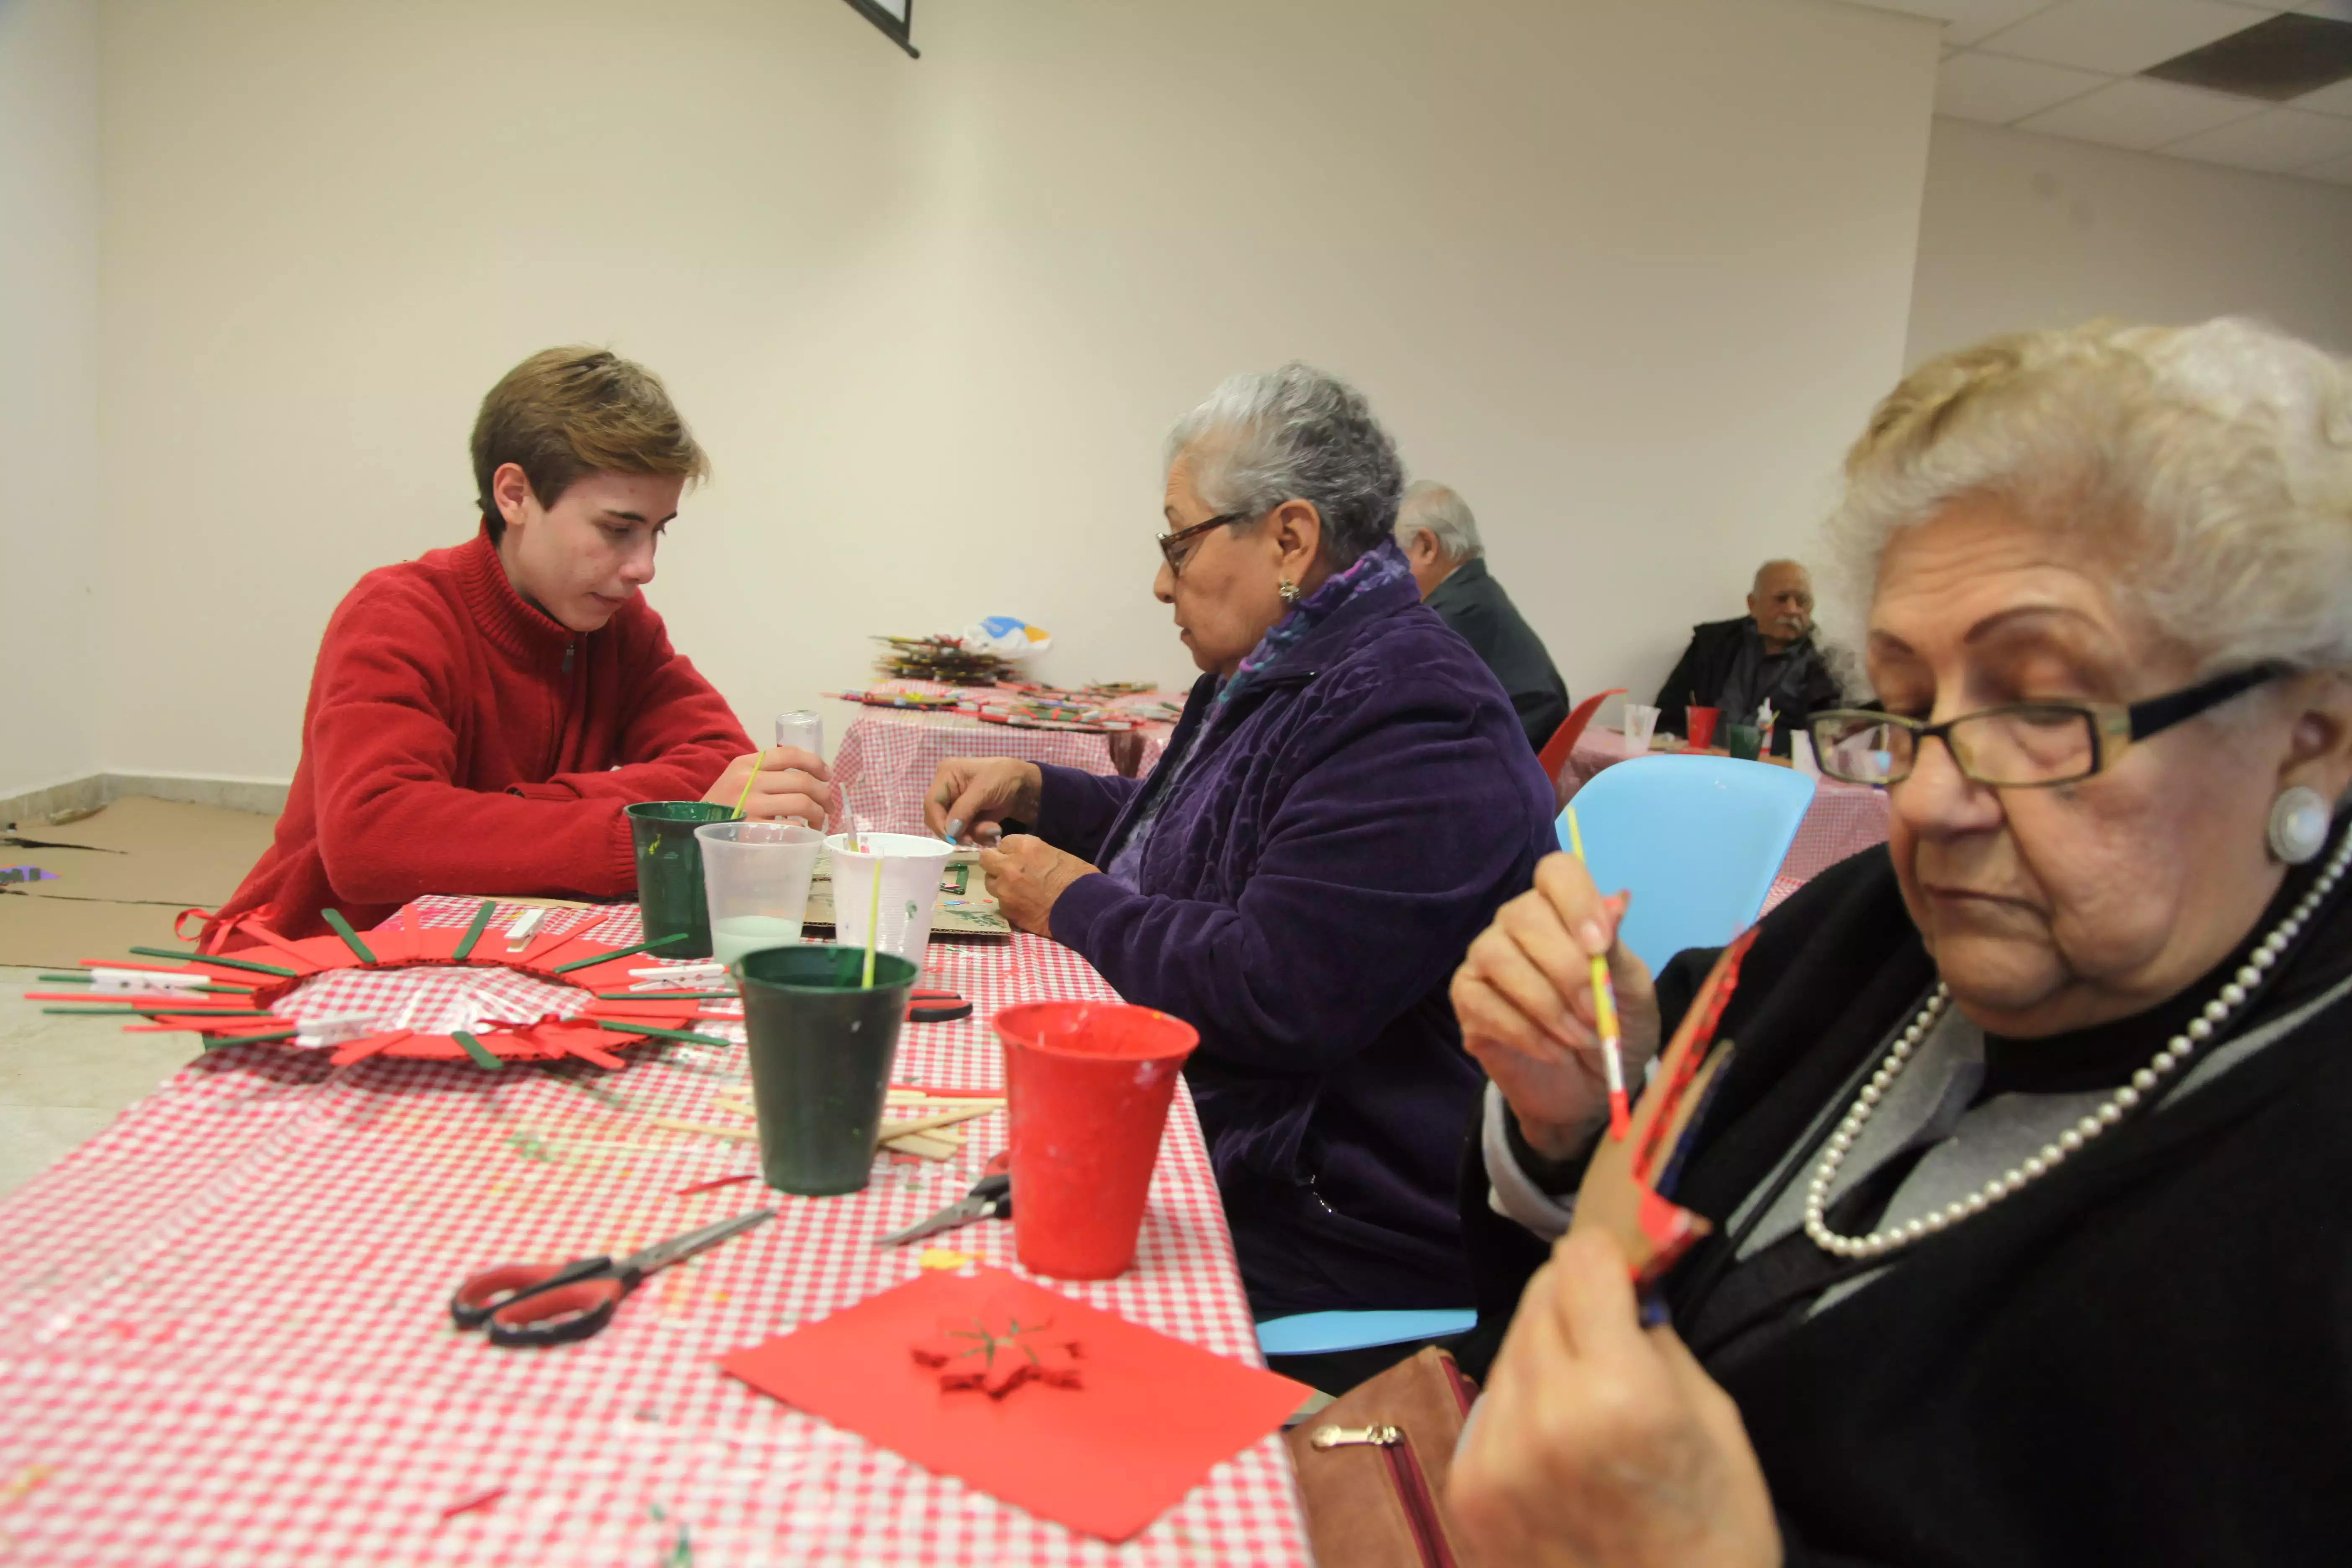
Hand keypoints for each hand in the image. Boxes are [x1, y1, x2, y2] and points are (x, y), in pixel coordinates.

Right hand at [702, 746, 832, 825]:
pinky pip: (791, 827)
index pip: (789, 754)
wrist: (691, 830)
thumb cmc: (722, 806)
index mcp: (745, 763)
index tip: (827, 775)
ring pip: (802, 803)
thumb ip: (766, 773)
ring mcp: (749, 806)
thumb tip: (809, 775)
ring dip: (818, 814)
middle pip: (802, 781)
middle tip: (828, 807)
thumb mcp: (739, 779)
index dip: (815, 763)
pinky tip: (804, 834)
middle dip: (824, 795)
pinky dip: (804, 830)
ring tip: (818, 822)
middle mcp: (748, 781)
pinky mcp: (752, 831)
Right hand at [926, 757, 1042, 842]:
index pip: (931, 803)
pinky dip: (978, 835)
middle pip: (938, 819)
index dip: (939, 823)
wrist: (1027, 786)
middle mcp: (947, 789)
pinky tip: (994, 829)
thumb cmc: (1005, 778)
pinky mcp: (967, 816)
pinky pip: (964, 832)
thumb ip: (964, 810)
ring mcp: (956, 804)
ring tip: (993, 829)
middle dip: (958, 831)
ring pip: (951, 829)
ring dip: (973, 833)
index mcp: (946, 775)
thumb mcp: (984, 789)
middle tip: (976, 837)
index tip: (955, 837)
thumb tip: (950, 831)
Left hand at [977, 834, 1096, 935]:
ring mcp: (1005, 889)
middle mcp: (1008, 865)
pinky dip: (1009, 903)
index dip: (1010, 851)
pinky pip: (1000, 902)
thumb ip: (1032, 854)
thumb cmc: (1078, 878)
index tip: (1017, 857)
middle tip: (1008, 871)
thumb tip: (1023, 858)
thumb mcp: (1055, 853)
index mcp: (1024, 846)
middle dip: (995, 863)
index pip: (1003, 843)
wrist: (1083, 908)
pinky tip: (1024, 905)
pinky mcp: (1006, 909)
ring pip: (989, 882)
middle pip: (986, 859)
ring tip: (1016, 890)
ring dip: (1000, 884)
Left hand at [1449, 1230, 1781, 1567]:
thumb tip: (1624, 1285)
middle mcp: (1543, 1414)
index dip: (1607, 1258)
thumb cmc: (1715, 1531)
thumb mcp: (1713, 1417)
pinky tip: (1558, 1443)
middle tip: (1609, 1329)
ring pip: (1509, 1349)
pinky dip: (1521, 1407)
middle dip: (1575, 1301)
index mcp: (1617, 1392)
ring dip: (1545, 1353)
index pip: (1581, 1263)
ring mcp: (1495, 1455)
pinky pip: (1489, 1407)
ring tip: (1587, 1398)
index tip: (1624, 1273)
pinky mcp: (1467, 1488)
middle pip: (1539, 1299)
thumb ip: (1656, 1339)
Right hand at [1451, 852, 1659, 1159]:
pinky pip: (1482, 1003)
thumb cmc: (1616, 1025)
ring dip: (1546, 1005)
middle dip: (1566, 968)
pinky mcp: (1467, 999)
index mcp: (1563, 909)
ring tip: (1579, 1039)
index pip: (1557, 872)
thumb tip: (1618, 901)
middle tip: (1596, 1012)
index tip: (1599, 947)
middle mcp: (1517, 924)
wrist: (1592, 1085)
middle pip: (1523, 915)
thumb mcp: (1632, 990)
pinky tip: (1554, 1052)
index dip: (1577, 901)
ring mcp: (1485, 959)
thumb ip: (1616, 949)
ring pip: (1497, 957)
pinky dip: (1525, 1033)